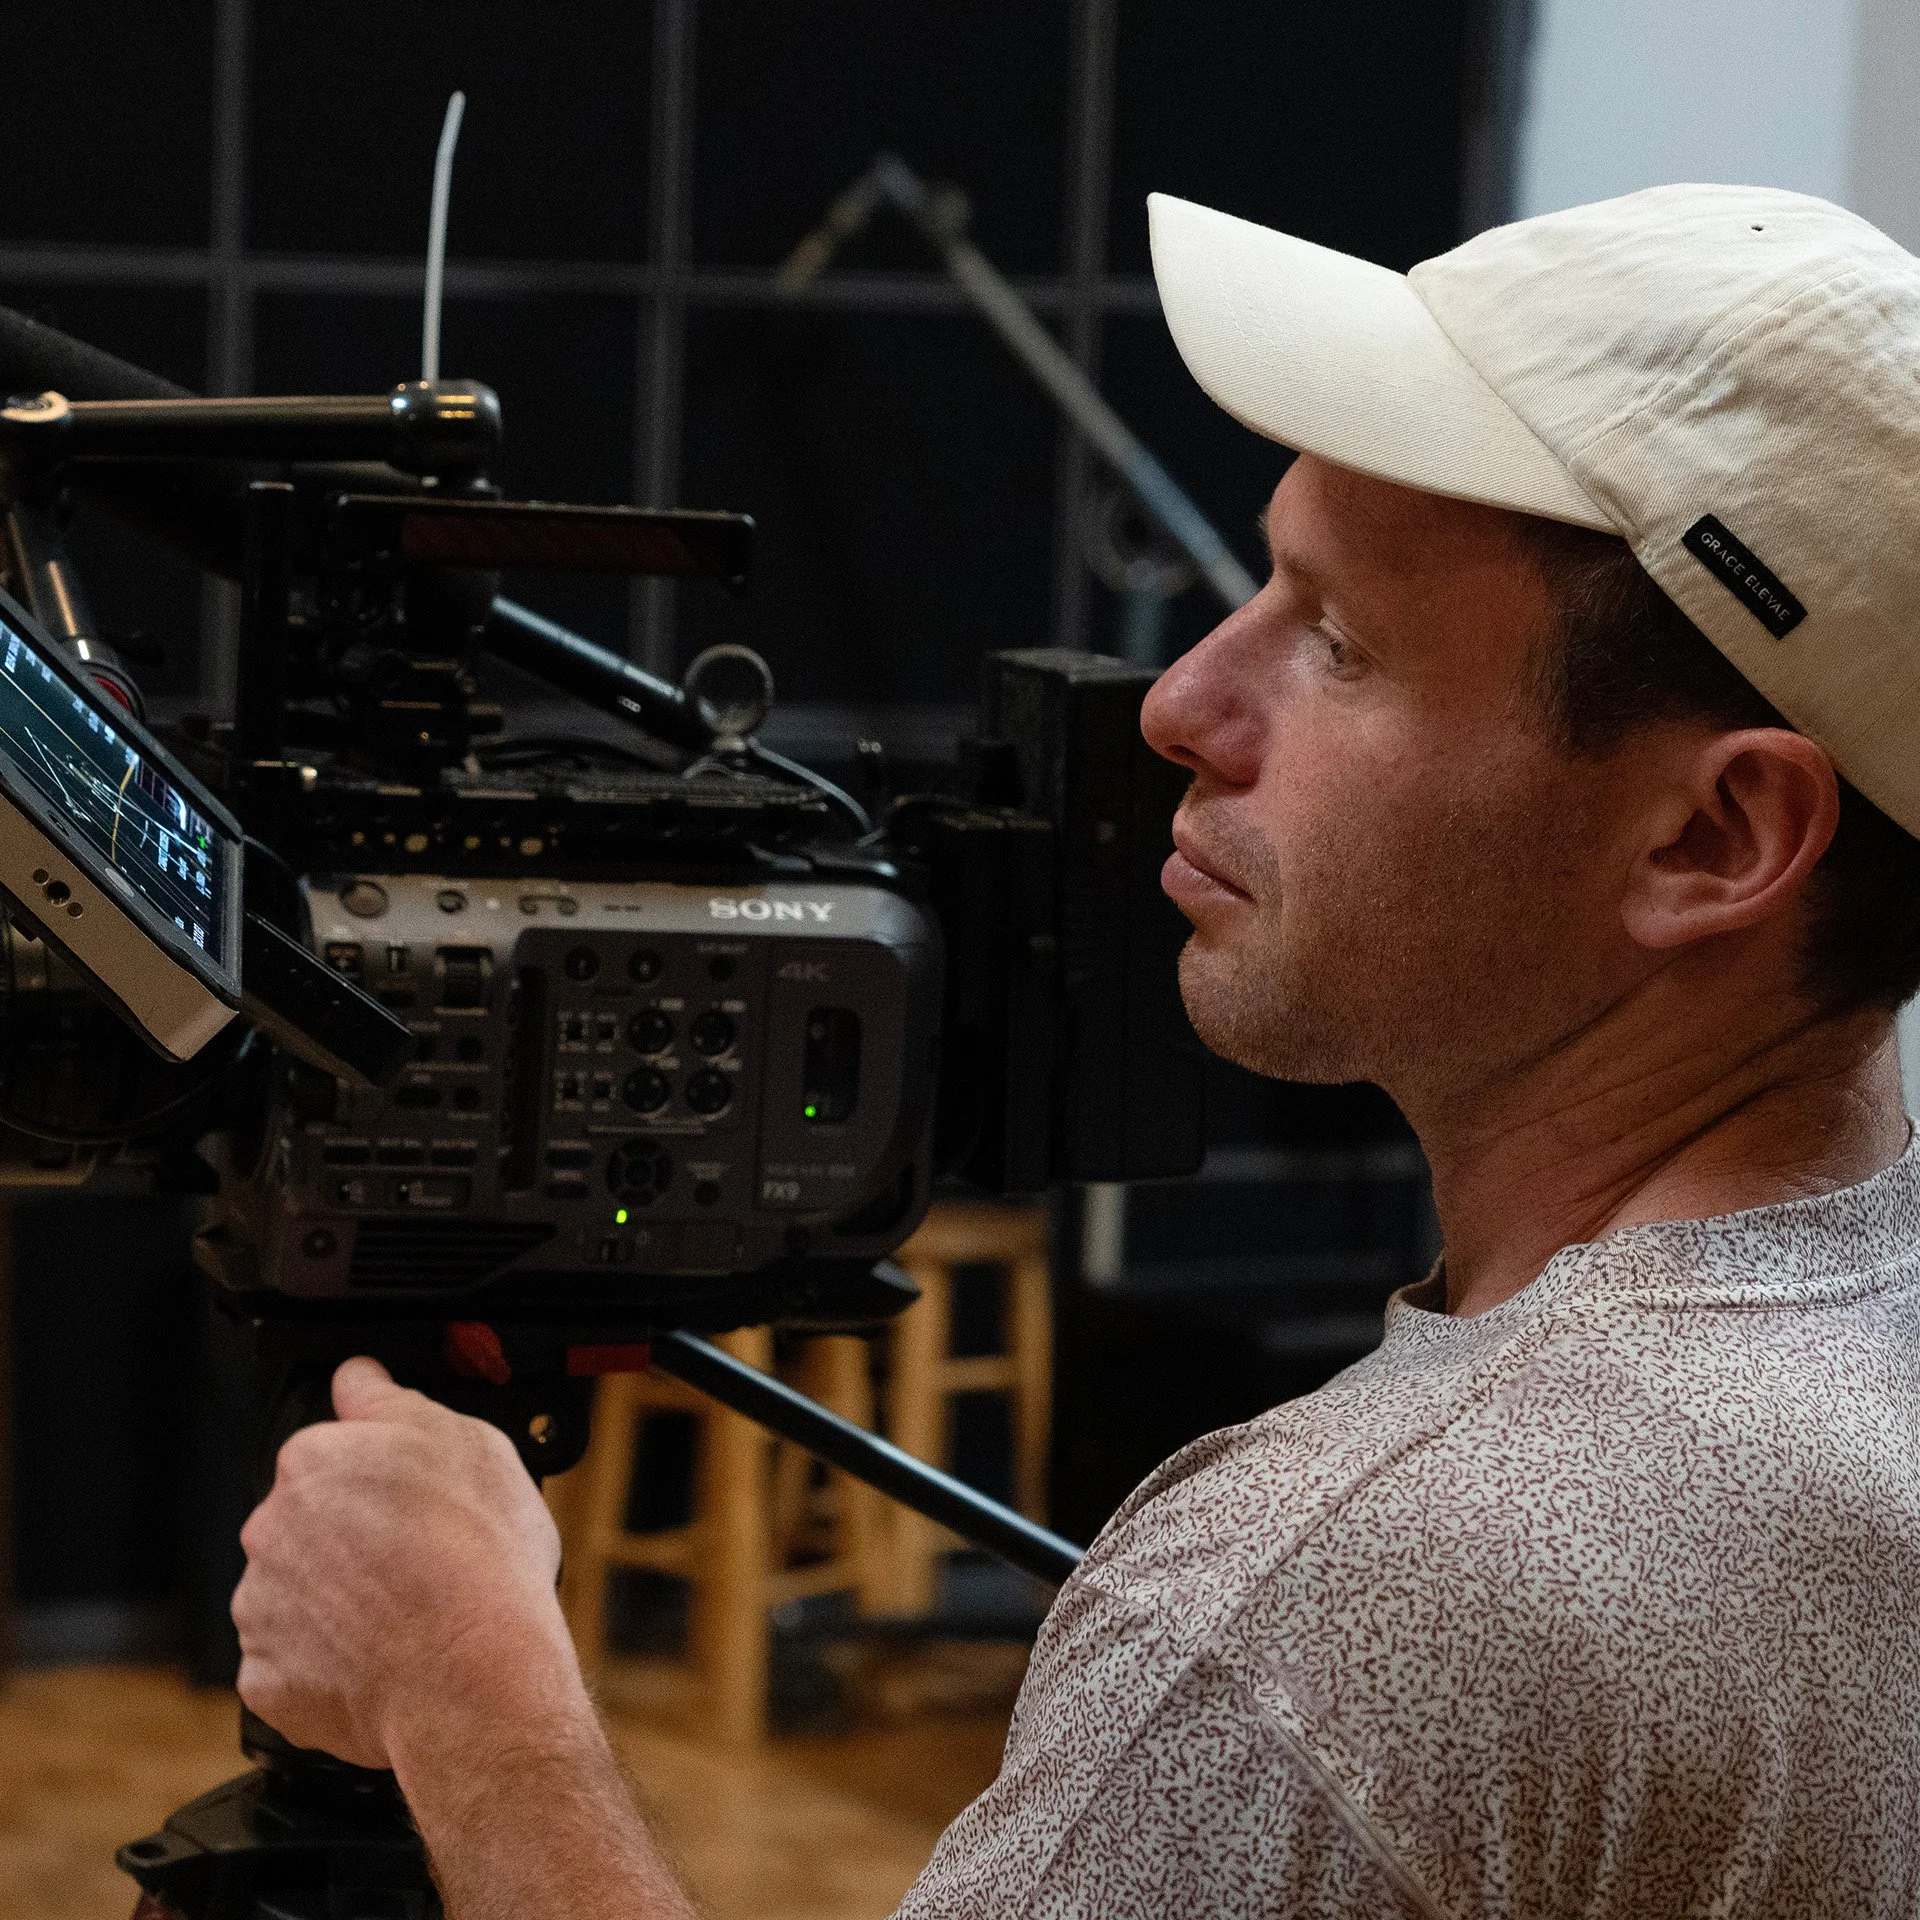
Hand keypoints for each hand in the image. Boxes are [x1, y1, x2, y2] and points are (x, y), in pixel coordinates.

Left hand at [233, 1357, 582, 1770]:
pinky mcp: (263, 1677)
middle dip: (351, 1535)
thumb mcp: (470, 1441)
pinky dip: (328, 1660)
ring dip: (336, 1597)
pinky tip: (380, 1656)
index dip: (378, 1474)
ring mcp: (260, 1606)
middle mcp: (271, 1526)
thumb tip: (358, 1377)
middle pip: (308, 1520)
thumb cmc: (480, 1558)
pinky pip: (292, 1659)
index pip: (330, 1449)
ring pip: (297, 1589)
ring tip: (405, 1614)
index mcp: (314, 1459)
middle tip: (416, 1558)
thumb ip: (393, 1402)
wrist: (472, 1677)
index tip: (410, 1499)